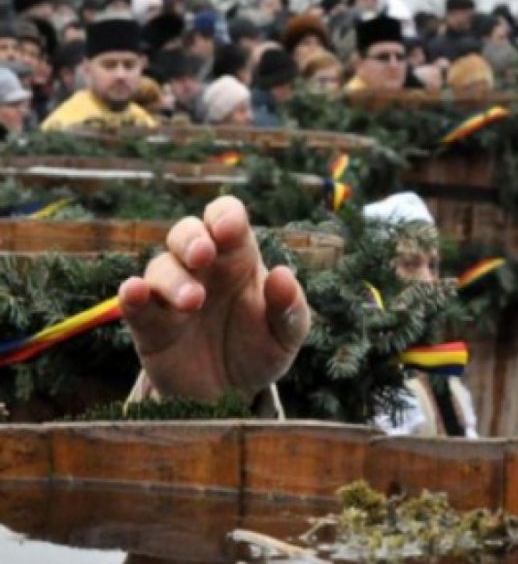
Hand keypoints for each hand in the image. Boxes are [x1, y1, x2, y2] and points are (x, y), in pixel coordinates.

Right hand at [118, 196, 310, 400]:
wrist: (230, 395)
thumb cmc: (261, 350)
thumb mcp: (287, 335)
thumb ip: (290, 307)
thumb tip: (283, 274)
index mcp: (238, 258)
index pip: (226, 218)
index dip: (224, 216)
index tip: (228, 230)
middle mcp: (202, 269)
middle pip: (186, 233)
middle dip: (191, 238)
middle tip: (202, 255)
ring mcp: (172, 293)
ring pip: (160, 267)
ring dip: (173, 279)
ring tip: (193, 301)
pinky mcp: (149, 325)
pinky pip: (134, 303)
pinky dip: (131, 295)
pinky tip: (135, 291)